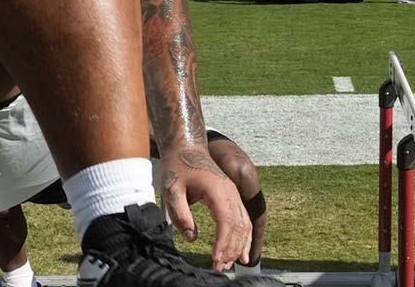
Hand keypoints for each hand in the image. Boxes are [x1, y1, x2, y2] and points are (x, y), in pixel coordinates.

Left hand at [157, 146, 250, 269]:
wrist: (186, 146)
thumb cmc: (177, 166)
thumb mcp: (171, 190)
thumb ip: (180, 214)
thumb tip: (192, 238)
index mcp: (217, 189)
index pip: (226, 222)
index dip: (222, 243)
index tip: (214, 259)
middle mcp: (230, 192)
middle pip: (238, 226)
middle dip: (230, 249)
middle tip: (218, 268)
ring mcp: (233, 194)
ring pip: (244, 224)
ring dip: (238, 246)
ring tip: (226, 265)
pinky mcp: (231, 196)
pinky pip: (243, 219)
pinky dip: (244, 238)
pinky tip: (241, 254)